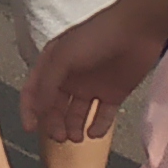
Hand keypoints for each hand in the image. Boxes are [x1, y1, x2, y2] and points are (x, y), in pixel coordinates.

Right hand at [25, 0, 167, 145]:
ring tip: (76, 137)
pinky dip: (98, 127)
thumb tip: (37, 109)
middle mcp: (70, 76)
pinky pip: (102, 116)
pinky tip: (94, 132)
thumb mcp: (64, 55)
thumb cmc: (97, 36)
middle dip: (53, 123)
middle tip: (59, 136)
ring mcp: (92, 86)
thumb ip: (47, 83)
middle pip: (54, 106)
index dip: (29, 109)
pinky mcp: (114, 93)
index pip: (34, 89)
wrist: (138, 30)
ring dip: (73, 128)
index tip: (30, 128)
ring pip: (76, 114)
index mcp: (54, 63)